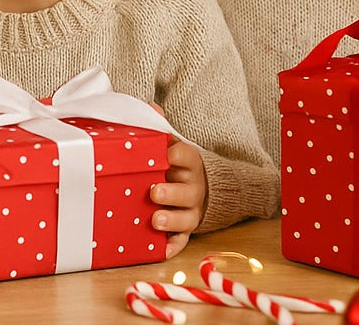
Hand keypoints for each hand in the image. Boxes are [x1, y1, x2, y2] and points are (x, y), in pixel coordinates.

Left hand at [150, 138, 206, 257]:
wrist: (205, 185)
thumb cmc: (179, 163)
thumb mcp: (175, 143)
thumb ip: (162, 128)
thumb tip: (152, 107)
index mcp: (190, 162)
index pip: (184, 155)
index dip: (173, 155)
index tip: (161, 155)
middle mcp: (194, 187)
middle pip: (186, 191)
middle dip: (170, 193)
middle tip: (154, 192)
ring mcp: (192, 210)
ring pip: (186, 218)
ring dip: (171, 220)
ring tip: (155, 220)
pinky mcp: (188, 229)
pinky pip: (183, 240)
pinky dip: (174, 247)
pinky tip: (162, 251)